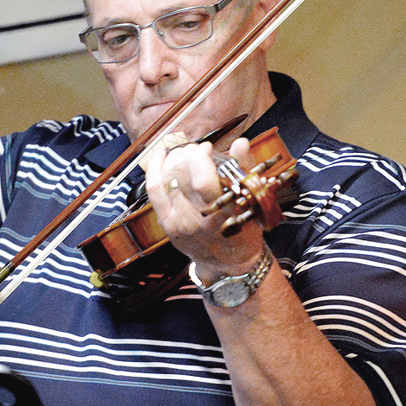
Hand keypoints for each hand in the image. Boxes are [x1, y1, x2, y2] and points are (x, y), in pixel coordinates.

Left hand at [143, 138, 265, 279]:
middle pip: (181, 175)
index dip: (200, 158)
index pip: (202, 181)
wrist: (228, 263)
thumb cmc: (244, 230)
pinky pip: (154, 190)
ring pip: (166, 178)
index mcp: (223, 214)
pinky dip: (155, 168)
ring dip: (174, 157)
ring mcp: (179, 222)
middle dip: (188, 153)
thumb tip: (240, 142)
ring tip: (185, 152)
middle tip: (197, 150)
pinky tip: (162, 155)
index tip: (208, 148)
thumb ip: (245, 170)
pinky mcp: (166, 224)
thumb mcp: (252, 203)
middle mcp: (198, 219)